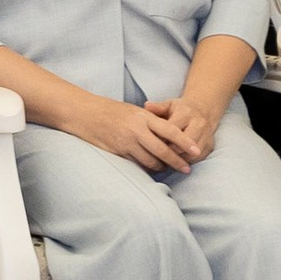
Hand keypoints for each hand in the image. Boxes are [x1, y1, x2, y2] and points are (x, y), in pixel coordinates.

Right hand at [71, 94, 202, 173]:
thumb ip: (150, 121)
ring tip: (166, 169)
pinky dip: (145, 167)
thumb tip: (168, 134)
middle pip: (163, 150)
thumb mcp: (133, 111)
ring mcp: (127, 142)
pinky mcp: (118, 151)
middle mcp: (137, 130)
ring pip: (151, 160)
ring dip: (160, 167)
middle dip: (177, 162)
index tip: (197, 151)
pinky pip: (137, 163)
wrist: (84, 113)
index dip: (186, 142)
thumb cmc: (110, 110)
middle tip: (186, 169)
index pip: (171, 131)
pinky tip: (149, 168)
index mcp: (144, 117)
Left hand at [145, 95, 221, 161]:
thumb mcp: (169, 105)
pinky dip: (187, 162)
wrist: (203, 111)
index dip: (162, 138)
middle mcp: (198, 124)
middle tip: (159, 157)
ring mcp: (206, 135)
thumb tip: (146, 106)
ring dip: (180, 159)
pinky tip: (176, 163)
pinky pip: (199, 158)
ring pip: (193, 153)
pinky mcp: (210, 145)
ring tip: (166, 162)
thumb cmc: (180, 109)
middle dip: (172, 151)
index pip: (173, 129)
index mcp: (186, 113)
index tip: (151, 144)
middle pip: (185, 143)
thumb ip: (158, 107)